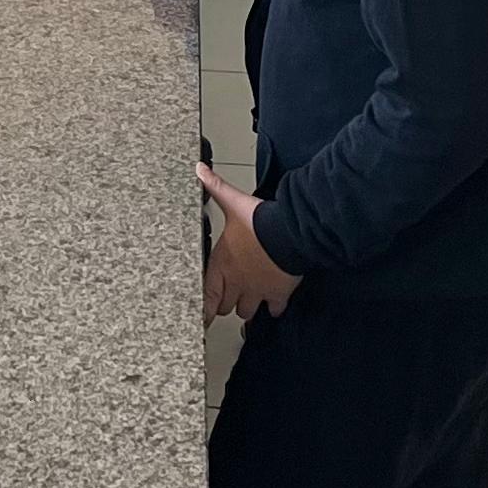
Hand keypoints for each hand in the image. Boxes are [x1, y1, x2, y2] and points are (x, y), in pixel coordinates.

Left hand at [197, 164, 299, 321]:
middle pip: (226, 306)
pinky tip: (274, 303)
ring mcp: (258, 291)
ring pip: (247, 312)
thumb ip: (215, 187)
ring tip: (249, 300)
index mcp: (221, 265)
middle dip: (227, 303)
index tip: (202, 318)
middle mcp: (237, 282)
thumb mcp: (233, 203)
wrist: (288, 233)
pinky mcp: (278, 294)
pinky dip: (274, 308)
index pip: (206, 296)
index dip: (203, 309)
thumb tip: (199, 169)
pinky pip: (274, 309)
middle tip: (229, 298)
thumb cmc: (258, 221)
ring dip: (248, 307)